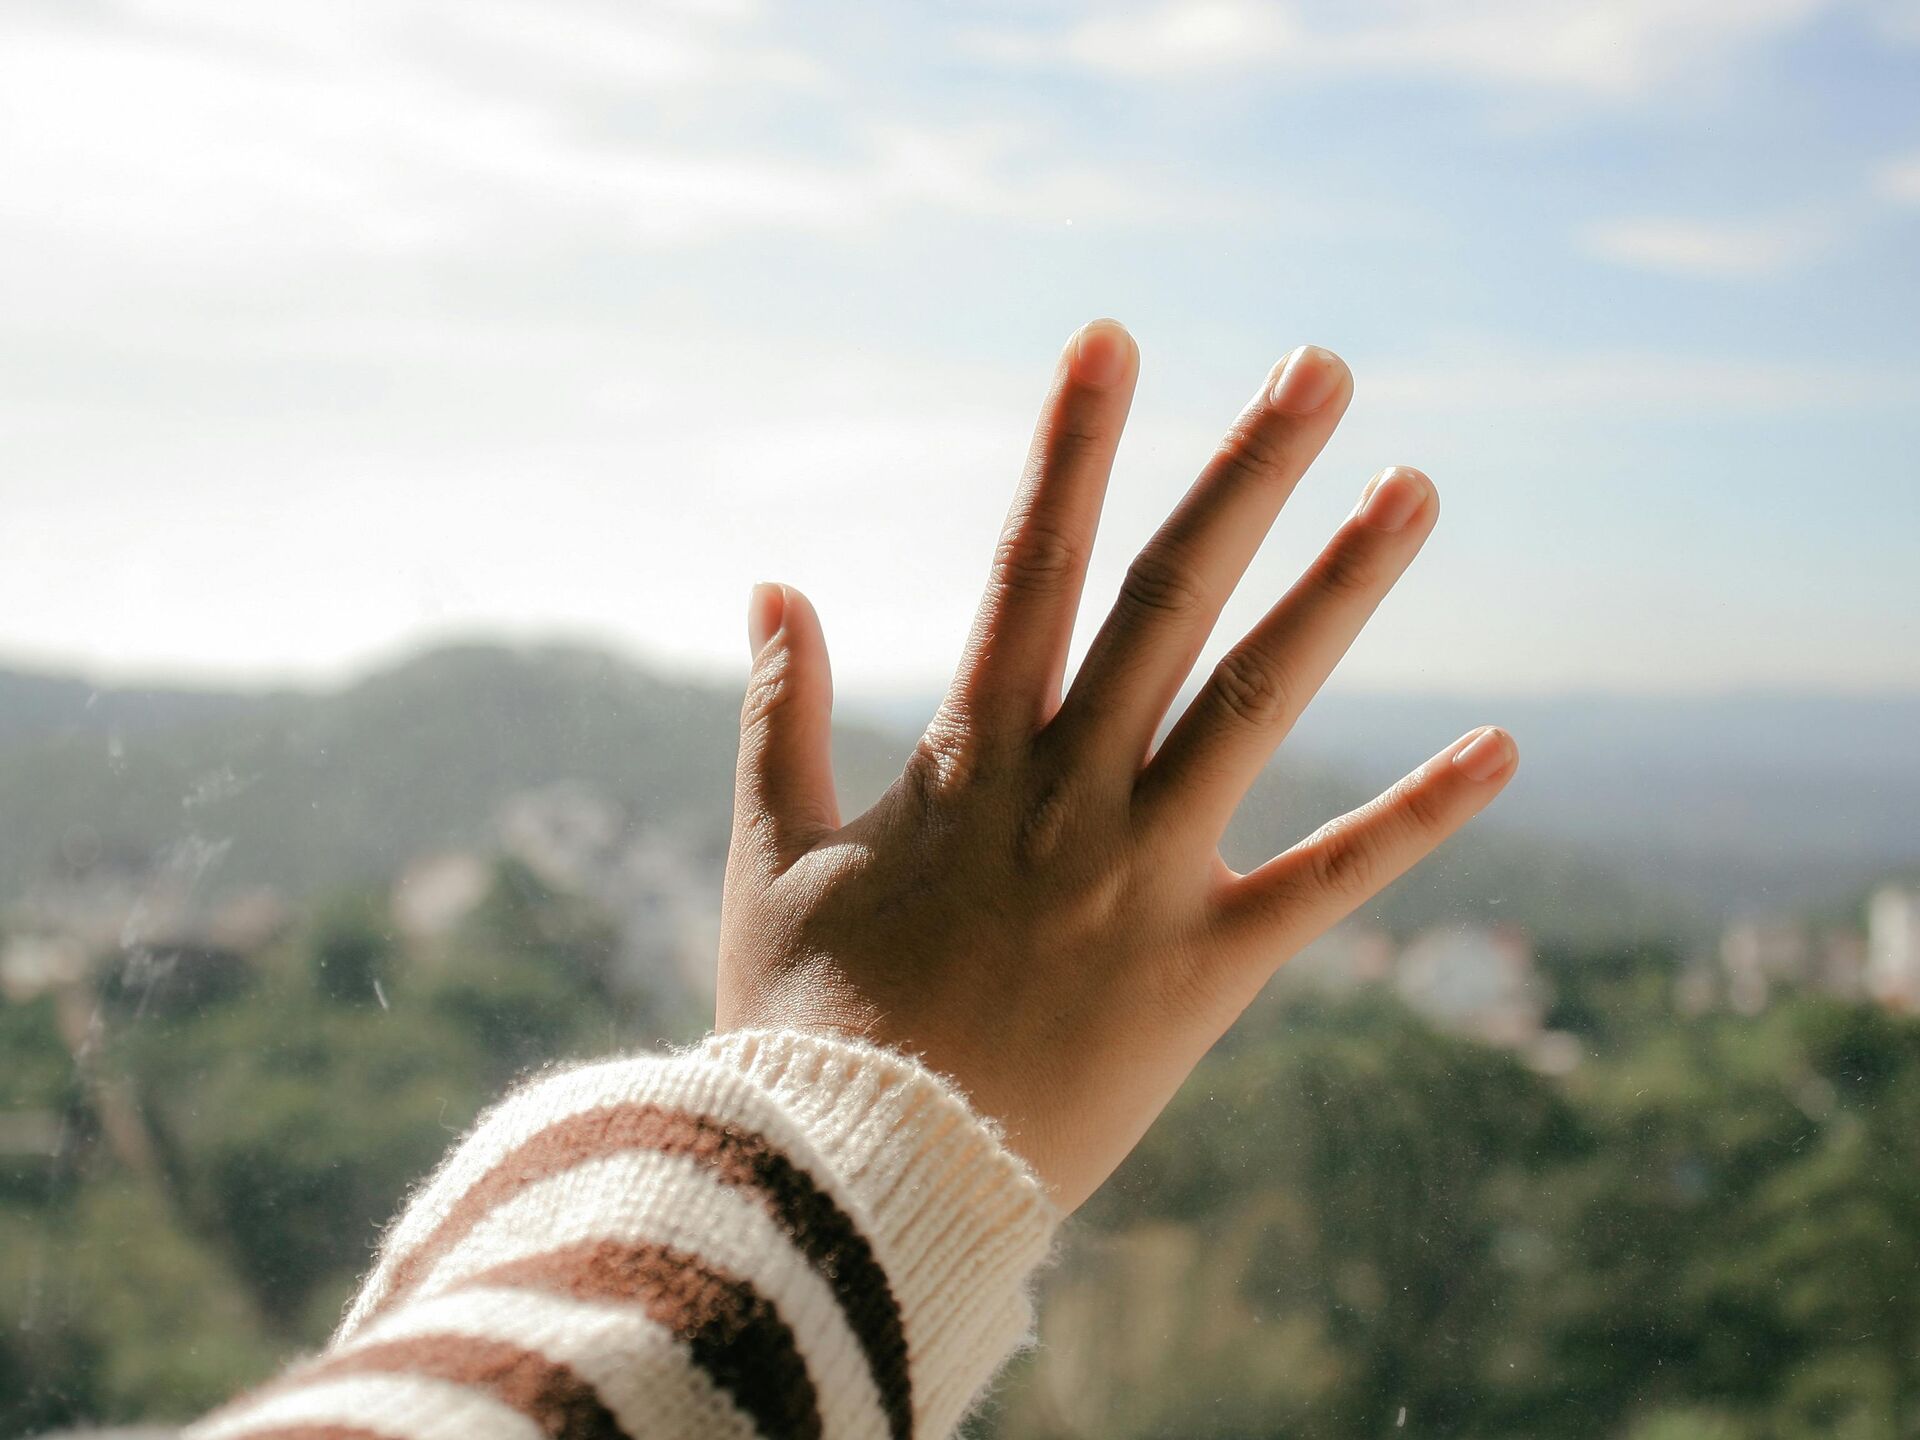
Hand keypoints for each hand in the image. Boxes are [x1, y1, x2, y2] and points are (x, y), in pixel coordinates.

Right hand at [716, 321, 1516, 1210]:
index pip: (1032, 569)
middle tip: (1320, 366)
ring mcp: (1143, 880)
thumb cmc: (806, 1019)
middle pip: (1169, 603)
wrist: (858, 1184)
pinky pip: (1327, 888)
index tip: (1113, 338)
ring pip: (1254, 706)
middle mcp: (1068, 797)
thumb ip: (777, 713)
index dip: (1071, 449)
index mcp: (968, 761)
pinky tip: (1505, 745)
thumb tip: (771, 580)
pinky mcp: (1204, 972)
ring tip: (1416, 487)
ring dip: (1340, 591)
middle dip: (1244, 475)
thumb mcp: (772, 855)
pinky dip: (1415, 818)